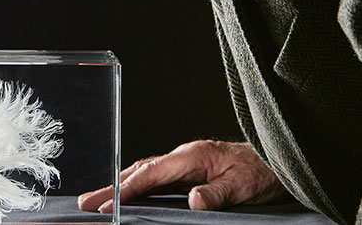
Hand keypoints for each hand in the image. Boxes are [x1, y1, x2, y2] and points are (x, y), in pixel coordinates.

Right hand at [77, 140, 286, 212]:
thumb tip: (193, 201)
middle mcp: (184, 157)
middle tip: (85, 202)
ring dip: (119, 185)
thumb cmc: (261, 173)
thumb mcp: (242, 188)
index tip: (108, 203)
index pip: (152, 174)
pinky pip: (156, 178)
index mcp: (192, 157)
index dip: (127, 189)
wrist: (276, 162)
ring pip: (145, 173)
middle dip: (111, 186)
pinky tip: (128, 195)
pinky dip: (136, 185)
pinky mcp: (189, 170)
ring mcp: (185, 162)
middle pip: (140, 171)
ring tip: (96, 199)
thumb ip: (217, 194)